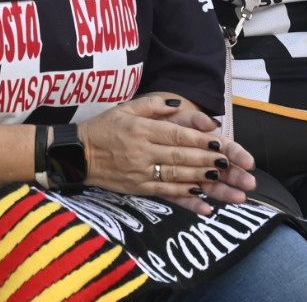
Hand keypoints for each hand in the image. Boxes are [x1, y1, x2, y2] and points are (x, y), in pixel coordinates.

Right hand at [80, 96, 255, 215]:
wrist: (77, 154)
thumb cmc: (104, 128)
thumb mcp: (126, 108)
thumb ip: (153, 105)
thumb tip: (179, 105)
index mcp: (141, 129)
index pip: (176, 135)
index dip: (200, 140)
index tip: (220, 143)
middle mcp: (142, 151)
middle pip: (181, 157)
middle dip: (208, 161)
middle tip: (230, 164)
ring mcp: (141, 172)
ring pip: (177, 177)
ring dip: (202, 179)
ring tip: (223, 181)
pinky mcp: (138, 188)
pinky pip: (166, 193)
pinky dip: (186, 199)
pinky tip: (203, 202)